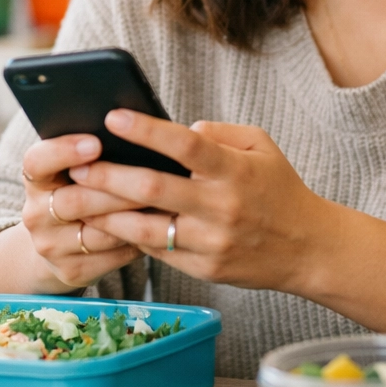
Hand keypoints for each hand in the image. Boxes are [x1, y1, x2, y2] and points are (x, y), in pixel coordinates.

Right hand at [16, 133, 144, 290]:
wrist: (57, 245)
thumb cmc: (78, 193)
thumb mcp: (71, 172)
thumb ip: (92, 155)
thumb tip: (137, 131)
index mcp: (36, 180)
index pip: (37, 162)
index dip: (64, 151)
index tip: (96, 142)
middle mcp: (35, 214)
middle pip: (75, 200)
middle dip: (115, 189)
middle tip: (152, 176)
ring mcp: (50, 246)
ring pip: (97, 231)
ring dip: (133, 218)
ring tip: (164, 203)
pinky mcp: (70, 271)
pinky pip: (110, 256)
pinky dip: (136, 242)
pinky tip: (157, 229)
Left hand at [73, 110, 330, 294]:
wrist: (309, 248)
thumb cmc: (278, 189)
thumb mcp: (260, 146)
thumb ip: (217, 133)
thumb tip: (176, 129)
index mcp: (235, 170)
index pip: (185, 145)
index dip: (147, 130)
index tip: (112, 116)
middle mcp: (221, 207)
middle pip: (153, 188)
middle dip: (108, 175)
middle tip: (76, 164)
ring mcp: (211, 242)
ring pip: (145, 227)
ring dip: (105, 212)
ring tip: (77, 197)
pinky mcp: (204, 269)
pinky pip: (157, 251)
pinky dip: (127, 236)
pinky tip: (103, 223)